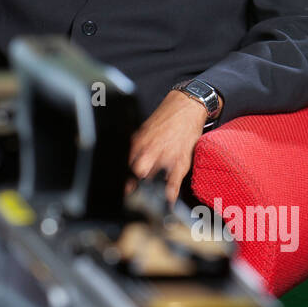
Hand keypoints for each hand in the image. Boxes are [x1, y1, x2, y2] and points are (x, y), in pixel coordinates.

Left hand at [123, 90, 208, 207]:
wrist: (187, 106)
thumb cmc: (166, 118)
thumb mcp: (144, 129)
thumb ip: (135, 146)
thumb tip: (126, 160)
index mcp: (139, 141)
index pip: (125, 163)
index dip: (122, 174)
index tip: (120, 183)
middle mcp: (151, 149)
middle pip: (136, 172)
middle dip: (134, 180)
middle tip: (134, 186)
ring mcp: (166, 156)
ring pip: (151, 179)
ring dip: (150, 185)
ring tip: (150, 189)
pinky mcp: (181, 160)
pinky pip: (173, 181)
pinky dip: (170, 193)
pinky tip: (167, 201)